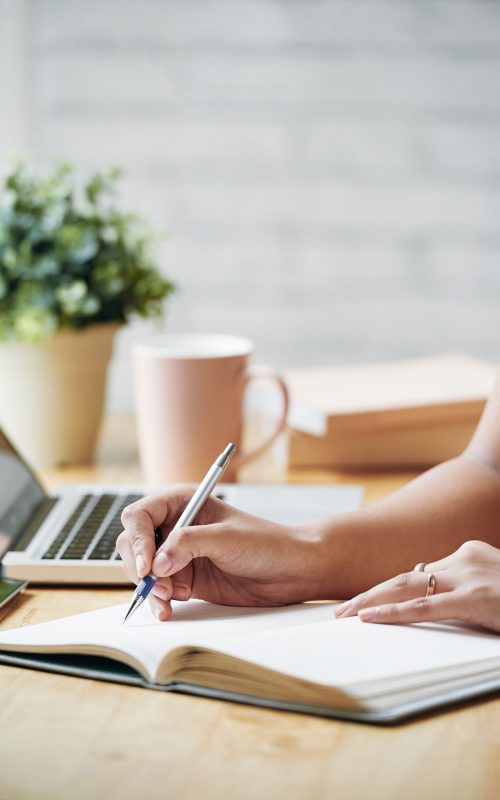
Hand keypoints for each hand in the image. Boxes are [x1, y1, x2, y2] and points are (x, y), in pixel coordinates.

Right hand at [116, 487, 323, 619]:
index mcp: (182, 503)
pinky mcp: (184, 579)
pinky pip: (158, 590)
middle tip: (156, 585)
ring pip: (142, 570)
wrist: (291, 572)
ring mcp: (178, 554)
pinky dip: (157, 601)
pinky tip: (167, 610)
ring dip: (149, 587)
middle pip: (134, 543)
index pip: (141, 516)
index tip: (148, 564)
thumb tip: (157, 562)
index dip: (138, 539)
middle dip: (140, 566)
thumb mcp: (226, 538)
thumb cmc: (266, 543)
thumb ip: (188, 544)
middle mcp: (175, 526)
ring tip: (167, 600)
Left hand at [334, 540, 499, 632]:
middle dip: (368, 593)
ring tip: (344, 615)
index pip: (417, 572)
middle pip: (404, 575)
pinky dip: (393, 612)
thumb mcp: (490, 585)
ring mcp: (469, 576)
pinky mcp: (476, 598)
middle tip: (340, 610)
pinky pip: (425, 606)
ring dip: (371, 601)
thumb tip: (427, 590)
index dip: (386, 588)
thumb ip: (462, 586)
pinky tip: (370, 619)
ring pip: (407, 586)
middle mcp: (463, 559)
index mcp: (466, 555)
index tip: (362, 600)